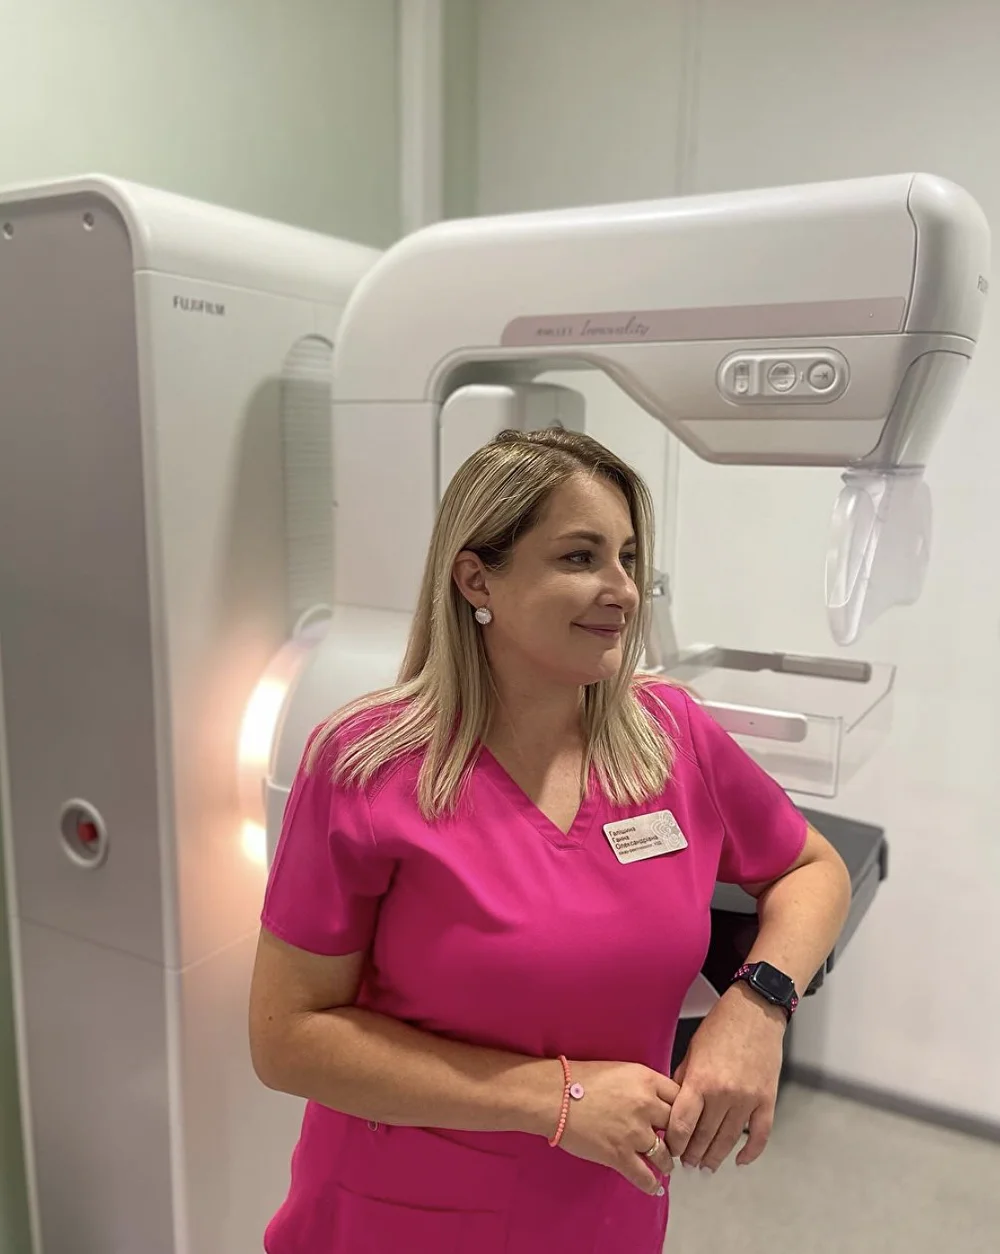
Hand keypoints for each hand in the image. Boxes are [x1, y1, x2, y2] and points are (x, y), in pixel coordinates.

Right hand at [558, 1061, 679, 1195]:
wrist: (554, 1095)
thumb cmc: (581, 1078)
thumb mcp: (620, 1070)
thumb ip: (643, 1084)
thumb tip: (658, 1101)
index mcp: (646, 1080)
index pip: (680, 1097)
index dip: (682, 1110)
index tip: (680, 1120)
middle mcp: (646, 1105)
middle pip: (678, 1126)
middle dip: (677, 1137)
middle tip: (675, 1145)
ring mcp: (634, 1132)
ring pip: (665, 1155)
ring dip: (666, 1163)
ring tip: (664, 1165)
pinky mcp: (620, 1155)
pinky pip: (645, 1177)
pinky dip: (652, 1185)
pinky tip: (654, 1186)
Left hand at [666, 983, 785, 1171]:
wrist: (755, 1011)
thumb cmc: (720, 1027)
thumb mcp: (692, 1050)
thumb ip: (683, 1081)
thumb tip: (672, 1108)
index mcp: (700, 1080)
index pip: (682, 1124)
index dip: (674, 1143)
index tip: (670, 1150)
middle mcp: (724, 1094)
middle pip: (704, 1137)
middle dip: (692, 1154)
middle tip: (687, 1163)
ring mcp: (748, 1099)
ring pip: (729, 1140)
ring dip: (716, 1157)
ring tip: (706, 1166)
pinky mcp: (767, 1100)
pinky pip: (760, 1135)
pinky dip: (750, 1152)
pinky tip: (739, 1160)